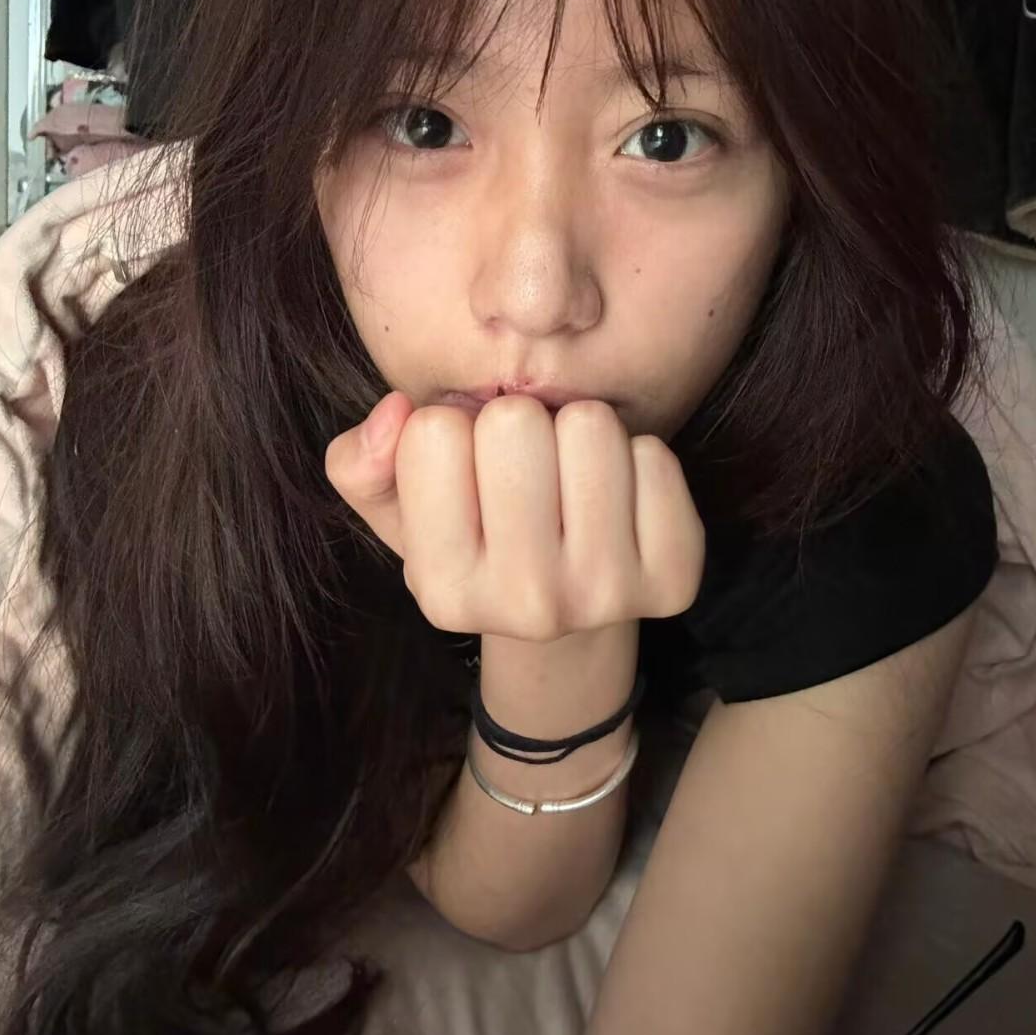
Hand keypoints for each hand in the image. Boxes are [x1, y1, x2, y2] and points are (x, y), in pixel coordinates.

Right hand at [325, 391, 705, 643]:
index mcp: (442, 591)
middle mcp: (525, 606)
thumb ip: (360, 462)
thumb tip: (396, 410)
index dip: (450, 430)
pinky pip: (654, 454)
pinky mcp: (674, 579)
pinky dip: (634, 457)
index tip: (466, 472)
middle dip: (516, 424)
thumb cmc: (475, 543)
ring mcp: (606, 595)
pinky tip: (616, 500)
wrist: (567, 624)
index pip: (434, 432)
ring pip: (590, 425)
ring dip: (576, 432)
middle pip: (516, 421)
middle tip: (524, 471)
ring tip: (567, 479)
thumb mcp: (398, 512)